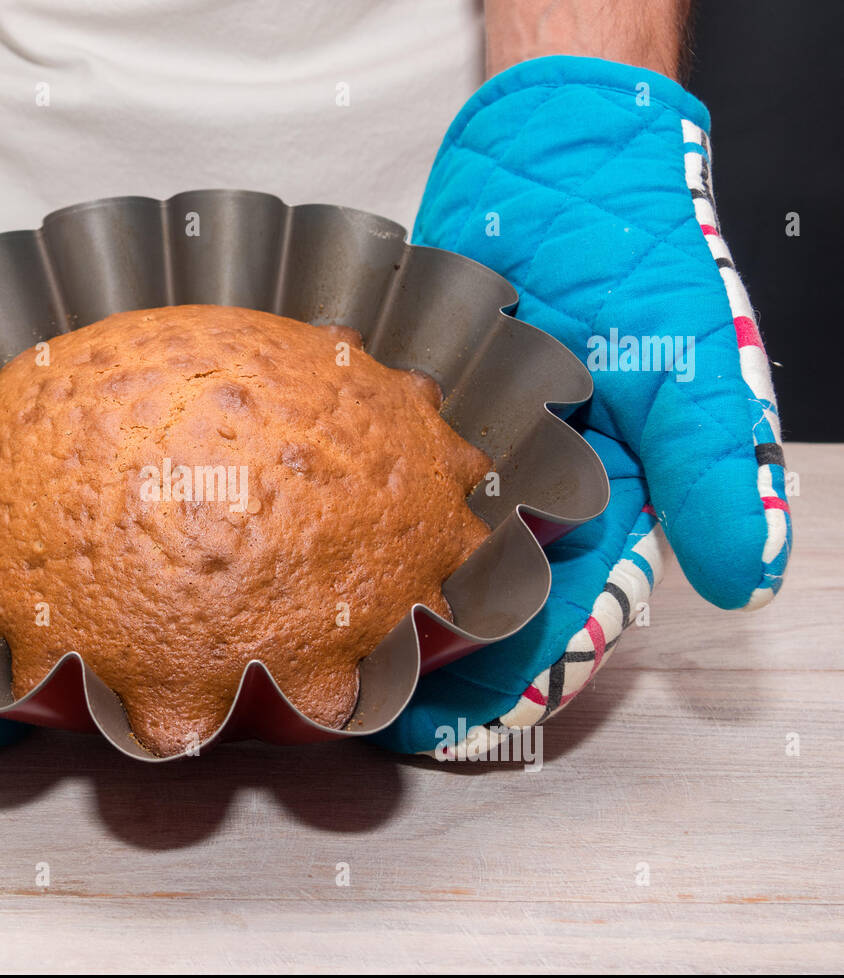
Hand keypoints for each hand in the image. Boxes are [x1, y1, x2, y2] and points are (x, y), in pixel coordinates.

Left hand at [376, 55, 790, 754]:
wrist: (562, 166)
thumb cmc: (644, 261)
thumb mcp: (691, 367)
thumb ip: (717, 472)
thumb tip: (753, 580)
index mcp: (610, 506)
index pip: (565, 621)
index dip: (516, 681)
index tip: (452, 728)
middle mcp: (537, 496)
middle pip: (487, 608)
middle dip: (437, 663)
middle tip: (370, 705)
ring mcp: (474, 459)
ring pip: (429, 559)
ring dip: (389, 607)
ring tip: (329, 652)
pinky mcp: (423, 417)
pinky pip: (388, 485)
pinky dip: (357, 522)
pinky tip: (307, 551)